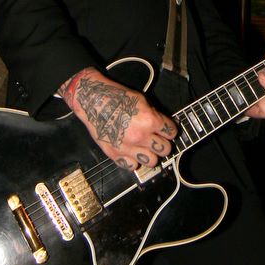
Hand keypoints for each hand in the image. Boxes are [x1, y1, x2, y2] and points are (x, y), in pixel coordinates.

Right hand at [59, 68, 176, 170]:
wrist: (93, 101)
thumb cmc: (115, 97)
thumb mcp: (142, 100)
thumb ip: (154, 115)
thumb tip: (163, 126)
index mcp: (149, 120)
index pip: (172, 132)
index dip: (170, 131)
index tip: (167, 131)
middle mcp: (140, 136)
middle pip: (165, 150)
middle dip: (163, 144)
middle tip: (157, 140)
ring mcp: (128, 147)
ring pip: (152, 162)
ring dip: (151, 155)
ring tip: (146, 148)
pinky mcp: (115, 154)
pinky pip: (132, 166)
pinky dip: (134, 161)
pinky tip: (132, 152)